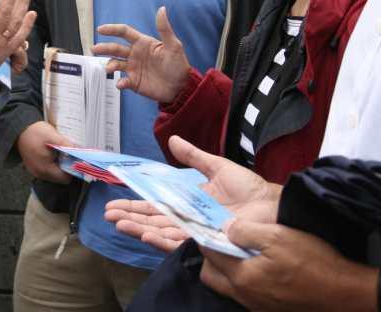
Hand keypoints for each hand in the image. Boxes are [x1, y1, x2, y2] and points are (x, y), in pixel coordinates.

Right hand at [15, 121, 72, 183]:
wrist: (18, 129)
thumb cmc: (35, 133)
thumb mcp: (53, 136)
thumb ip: (66, 145)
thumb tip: (80, 151)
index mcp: (45, 169)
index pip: (65, 178)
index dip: (73, 170)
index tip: (76, 160)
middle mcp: (39, 174)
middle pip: (60, 178)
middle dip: (66, 167)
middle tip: (69, 155)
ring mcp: (35, 171)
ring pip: (54, 175)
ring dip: (59, 166)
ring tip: (60, 153)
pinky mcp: (33, 167)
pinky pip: (47, 170)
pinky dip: (52, 164)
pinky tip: (52, 154)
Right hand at [92, 7, 190, 103]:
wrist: (181, 87)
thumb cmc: (178, 64)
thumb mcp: (173, 46)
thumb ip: (164, 28)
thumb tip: (162, 9)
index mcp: (142, 43)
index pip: (124, 32)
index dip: (112, 29)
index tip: (101, 29)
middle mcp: (135, 54)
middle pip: (115, 48)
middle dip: (104, 48)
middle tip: (94, 49)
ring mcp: (133, 68)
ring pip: (115, 63)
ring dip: (110, 65)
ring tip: (109, 68)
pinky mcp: (134, 82)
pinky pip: (123, 81)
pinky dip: (120, 82)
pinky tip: (121, 83)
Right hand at [103, 136, 279, 253]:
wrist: (271, 205)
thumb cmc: (250, 188)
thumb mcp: (217, 166)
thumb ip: (193, 156)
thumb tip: (172, 140)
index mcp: (188, 201)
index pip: (156, 203)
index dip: (135, 204)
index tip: (116, 203)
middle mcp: (188, 217)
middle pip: (152, 218)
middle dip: (130, 217)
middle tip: (109, 214)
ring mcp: (194, 229)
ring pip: (160, 231)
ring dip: (138, 227)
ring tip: (118, 223)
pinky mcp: (204, 240)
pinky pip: (177, 242)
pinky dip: (159, 239)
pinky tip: (144, 234)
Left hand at [199, 221, 376, 311]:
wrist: (347, 293)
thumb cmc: (313, 262)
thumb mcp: (278, 236)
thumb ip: (245, 231)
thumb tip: (225, 227)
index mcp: (242, 278)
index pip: (209, 254)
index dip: (207, 236)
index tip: (211, 224)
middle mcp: (245, 296)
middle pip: (212, 275)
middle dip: (212, 257)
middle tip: (226, 240)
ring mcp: (257, 307)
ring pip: (228, 287)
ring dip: (228, 270)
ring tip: (243, 252)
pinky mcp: (271, 311)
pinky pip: (246, 295)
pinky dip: (244, 281)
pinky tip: (260, 268)